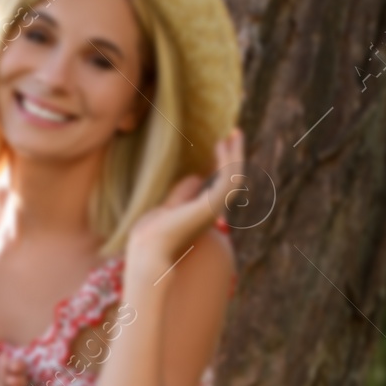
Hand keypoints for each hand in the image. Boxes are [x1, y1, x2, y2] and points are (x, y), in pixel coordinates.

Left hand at [125, 129, 242, 281]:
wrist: (149, 251)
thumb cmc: (154, 234)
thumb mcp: (170, 207)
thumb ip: (183, 194)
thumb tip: (196, 177)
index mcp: (204, 211)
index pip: (219, 183)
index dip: (223, 163)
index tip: (221, 145)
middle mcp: (214, 210)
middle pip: (233, 178)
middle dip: (234, 156)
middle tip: (234, 133)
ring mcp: (215, 209)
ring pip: (236, 177)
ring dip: (236, 154)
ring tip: (232, 134)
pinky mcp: (212, 206)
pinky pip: (229, 179)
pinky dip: (228, 162)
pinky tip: (222, 146)